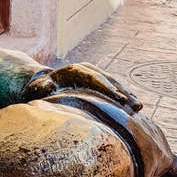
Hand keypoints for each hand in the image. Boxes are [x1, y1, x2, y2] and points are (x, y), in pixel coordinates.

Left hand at [26, 61, 142, 111]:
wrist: (44, 84)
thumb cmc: (40, 89)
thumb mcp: (38, 88)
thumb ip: (41, 87)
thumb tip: (47, 85)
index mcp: (77, 71)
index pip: (96, 80)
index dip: (109, 90)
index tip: (120, 101)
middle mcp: (88, 70)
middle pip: (108, 80)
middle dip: (122, 93)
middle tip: (135, 105)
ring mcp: (94, 75)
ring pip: (113, 83)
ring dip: (126, 94)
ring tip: (139, 106)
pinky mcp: (97, 83)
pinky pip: (112, 88)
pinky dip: (123, 96)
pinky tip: (133, 106)